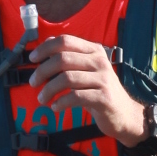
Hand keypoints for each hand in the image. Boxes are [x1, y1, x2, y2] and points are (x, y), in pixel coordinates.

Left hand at [25, 35, 148, 145]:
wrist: (124, 114)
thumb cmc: (100, 91)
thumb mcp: (86, 71)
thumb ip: (69, 58)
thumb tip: (45, 46)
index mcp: (94, 50)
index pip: (65, 40)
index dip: (45, 48)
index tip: (32, 59)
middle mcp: (100, 61)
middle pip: (63, 59)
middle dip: (42, 71)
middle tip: (33, 83)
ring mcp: (103, 79)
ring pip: (67, 78)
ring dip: (49, 89)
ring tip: (42, 98)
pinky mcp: (103, 98)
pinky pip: (75, 97)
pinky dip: (61, 102)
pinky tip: (56, 106)